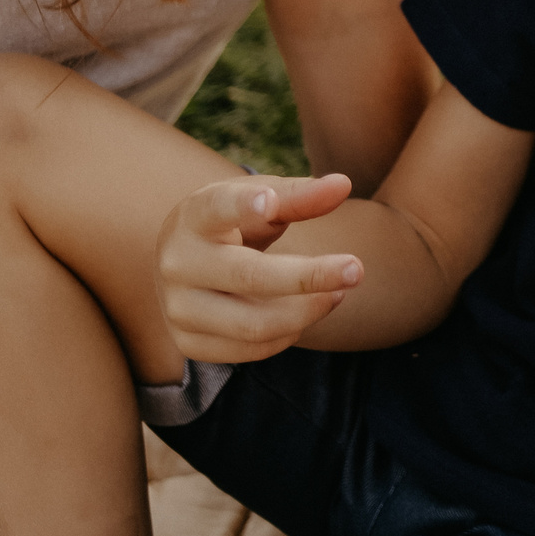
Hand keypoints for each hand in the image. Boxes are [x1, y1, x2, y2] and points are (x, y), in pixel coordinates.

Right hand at [154, 173, 361, 363]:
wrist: (188, 264)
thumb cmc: (234, 221)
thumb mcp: (262, 199)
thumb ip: (300, 195)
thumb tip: (343, 185)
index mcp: (193, 216)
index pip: (216, 208)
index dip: (242, 206)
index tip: (271, 202)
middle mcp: (177, 264)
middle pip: (249, 277)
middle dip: (308, 277)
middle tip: (357, 269)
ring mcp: (178, 308)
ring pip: (254, 323)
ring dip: (307, 312)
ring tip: (339, 293)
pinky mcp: (188, 342)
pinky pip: (250, 350)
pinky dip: (288, 334)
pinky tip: (308, 313)